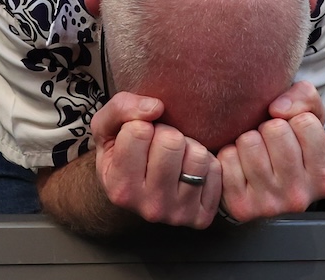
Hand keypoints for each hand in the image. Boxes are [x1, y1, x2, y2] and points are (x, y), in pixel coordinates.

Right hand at [93, 91, 222, 228]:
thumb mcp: (108, 128)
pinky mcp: (202, 216)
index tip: (140, 136)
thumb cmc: (122, 153)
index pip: (139, 130)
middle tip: (160, 144)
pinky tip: (190, 169)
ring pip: (198, 156)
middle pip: (172, 142)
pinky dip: (207, 162)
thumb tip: (156, 107)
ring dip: (189, 146)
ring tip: (176, 155)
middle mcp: (149, 207)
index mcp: (120, 188)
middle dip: (167, 133)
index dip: (141, 124)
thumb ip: (121, 109)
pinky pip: (217, 170)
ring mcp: (177, 214)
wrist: (140, 190)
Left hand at [217, 82, 324, 222]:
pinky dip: (229, 154)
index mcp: (323, 176)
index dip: (293, 118)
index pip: (304, 122)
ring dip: (248, 140)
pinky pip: (227, 158)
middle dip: (269, 128)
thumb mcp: (310, 118)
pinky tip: (240, 164)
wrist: (261, 184)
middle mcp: (299, 195)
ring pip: (249, 142)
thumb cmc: (289, 147)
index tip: (291, 132)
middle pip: (275, 130)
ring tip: (256, 153)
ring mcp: (270, 204)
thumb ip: (305, 97)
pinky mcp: (240, 206)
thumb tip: (278, 108)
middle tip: (270, 143)